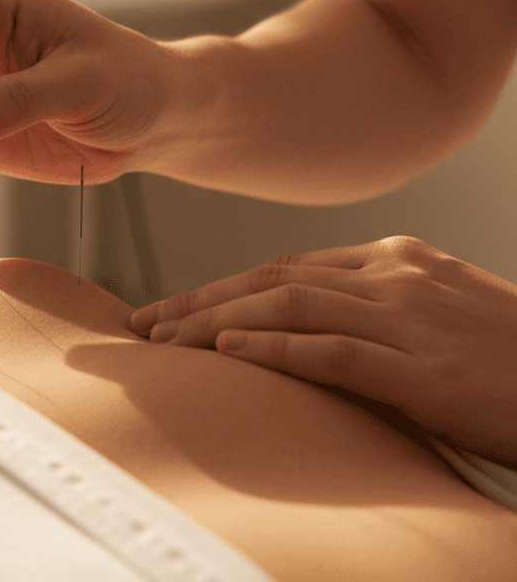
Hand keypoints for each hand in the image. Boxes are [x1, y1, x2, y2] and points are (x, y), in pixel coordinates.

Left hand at [129, 235, 516, 469]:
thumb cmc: (509, 356)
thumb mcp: (436, 314)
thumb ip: (373, 308)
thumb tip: (300, 325)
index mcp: (394, 258)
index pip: (286, 266)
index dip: (223, 285)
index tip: (175, 307)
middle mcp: (395, 274)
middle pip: (274, 278)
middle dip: (201, 299)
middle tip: (145, 322)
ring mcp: (410, 317)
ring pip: (290, 304)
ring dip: (217, 321)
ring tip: (165, 340)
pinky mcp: (426, 369)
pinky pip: (333, 350)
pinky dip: (275, 348)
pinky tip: (228, 350)